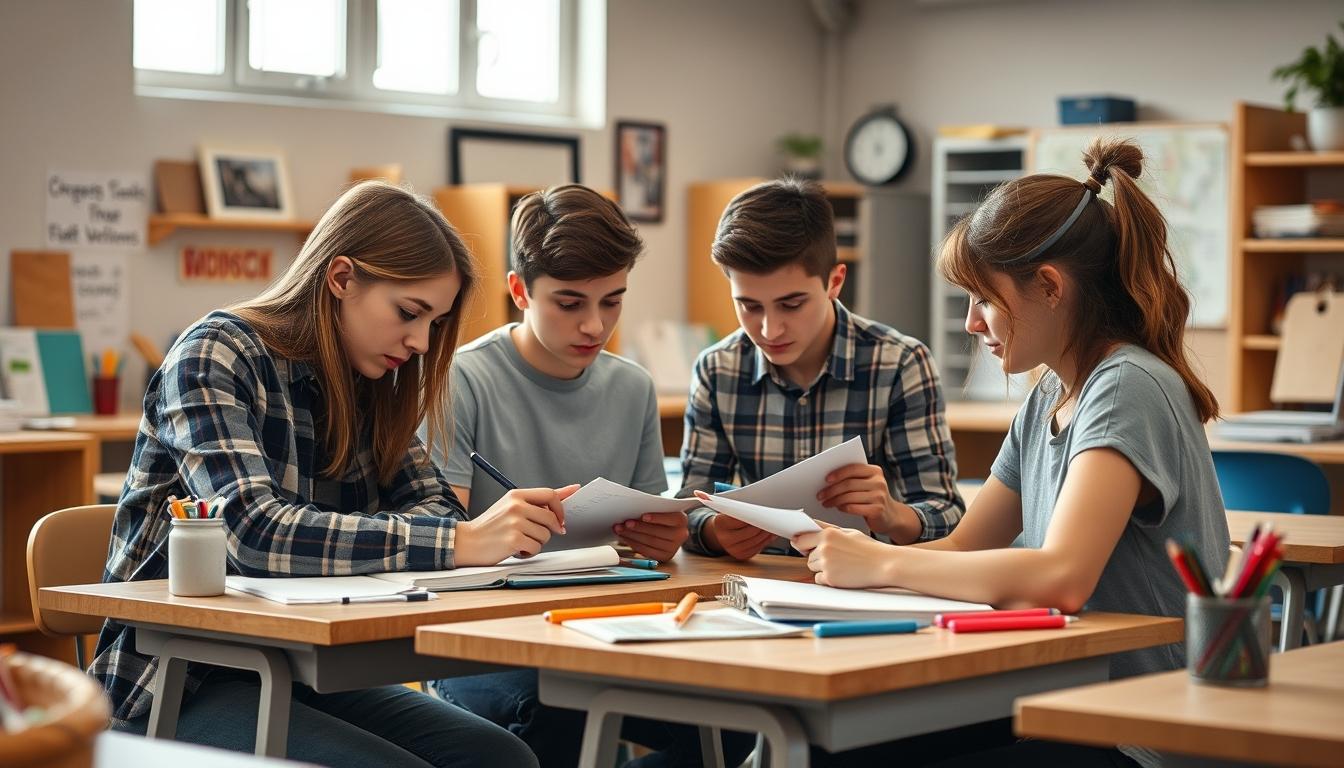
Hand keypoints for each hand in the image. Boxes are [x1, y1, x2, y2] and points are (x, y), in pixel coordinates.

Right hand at [454, 485, 577, 565]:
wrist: (467, 542)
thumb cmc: (490, 526)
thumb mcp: (511, 506)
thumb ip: (539, 500)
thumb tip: (571, 490)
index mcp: (516, 495)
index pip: (550, 494)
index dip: (560, 508)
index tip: (561, 519)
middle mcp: (516, 506)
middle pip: (551, 517)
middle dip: (549, 530)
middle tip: (535, 534)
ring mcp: (515, 523)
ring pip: (546, 535)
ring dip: (537, 542)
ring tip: (520, 541)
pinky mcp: (514, 540)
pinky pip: (536, 548)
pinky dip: (529, 552)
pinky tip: (517, 550)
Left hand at [614, 511, 688, 562]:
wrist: (669, 529)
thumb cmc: (662, 515)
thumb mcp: (661, 509)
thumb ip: (652, 509)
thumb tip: (633, 510)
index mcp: (682, 520)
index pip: (670, 518)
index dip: (656, 518)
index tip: (643, 516)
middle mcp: (681, 535)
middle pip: (658, 532)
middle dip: (639, 527)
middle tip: (625, 523)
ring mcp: (673, 548)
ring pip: (650, 542)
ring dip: (632, 536)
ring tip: (620, 529)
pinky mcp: (664, 556)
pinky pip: (646, 551)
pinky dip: (633, 544)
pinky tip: (625, 538)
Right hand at [694, 491, 774, 559]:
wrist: (720, 532)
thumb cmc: (728, 517)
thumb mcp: (730, 508)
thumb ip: (740, 506)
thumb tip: (760, 505)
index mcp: (720, 523)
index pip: (740, 519)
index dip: (753, 515)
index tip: (764, 511)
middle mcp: (724, 538)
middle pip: (750, 532)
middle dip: (763, 525)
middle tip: (773, 518)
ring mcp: (732, 549)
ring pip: (755, 541)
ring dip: (767, 533)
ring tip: (774, 525)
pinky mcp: (740, 555)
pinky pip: (757, 548)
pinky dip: (766, 540)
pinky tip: (771, 533)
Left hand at [793, 523, 896, 588]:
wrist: (885, 565)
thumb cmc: (869, 548)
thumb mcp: (849, 532)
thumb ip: (828, 529)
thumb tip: (811, 527)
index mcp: (828, 534)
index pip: (801, 538)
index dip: (801, 542)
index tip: (800, 545)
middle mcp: (824, 548)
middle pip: (806, 554)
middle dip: (815, 555)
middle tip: (833, 555)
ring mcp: (826, 564)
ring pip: (812, 566)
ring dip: (821, 566)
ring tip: (841, 564)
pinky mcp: (830, 579)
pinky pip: (818, 579)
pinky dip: (827, 578)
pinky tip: (842, 573)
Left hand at [817, 463, 916, 538]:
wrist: (891, 516)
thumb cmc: (872, 498)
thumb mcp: (867, 484)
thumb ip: (853, 478)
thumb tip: (827, 480)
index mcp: (875, 471)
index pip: (853, 468)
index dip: (838, 473)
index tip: (825, 479)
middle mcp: (879, 482)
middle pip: (849, 484)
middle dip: (831, 490)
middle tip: (820, 495)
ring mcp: (879, 496)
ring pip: (849, 496)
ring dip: (834, 500)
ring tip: (825, 503)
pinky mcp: (878, 510)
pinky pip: (854, 508)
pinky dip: (843, 508)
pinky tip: (838, 508)